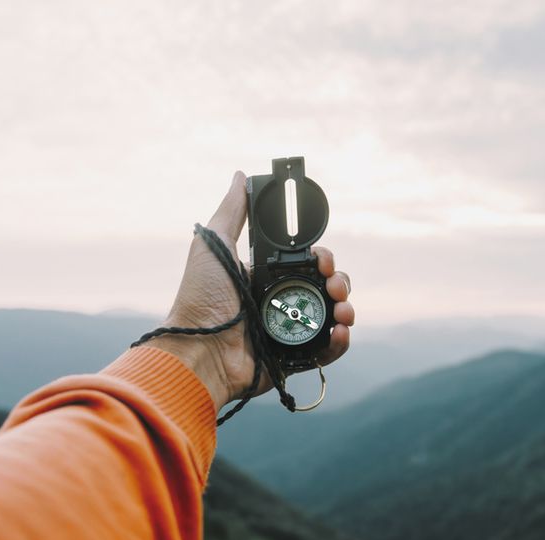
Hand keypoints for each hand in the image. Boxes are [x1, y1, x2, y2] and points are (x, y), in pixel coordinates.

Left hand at [143, 171, 354, 411]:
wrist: (199, 350)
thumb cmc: (200, 298)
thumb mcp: (214, 245)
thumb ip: (231, 211)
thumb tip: (240, 176)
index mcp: (264, 278)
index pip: (305, 264)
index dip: (321, 258)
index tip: (321, 256)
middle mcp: (278, 304)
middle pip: (324, 288)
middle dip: (338, 282)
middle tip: (334, 283)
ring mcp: (287, 332)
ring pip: (330, 317)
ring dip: (345, 309)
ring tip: (343, 309)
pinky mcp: (291, 359)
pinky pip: (325, 350)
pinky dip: (340, 342)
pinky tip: (340, 331)